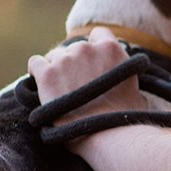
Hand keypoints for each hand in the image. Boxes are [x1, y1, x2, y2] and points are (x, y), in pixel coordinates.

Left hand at [27, 27, 146, 129]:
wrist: (107, 136)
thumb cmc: (124, 118)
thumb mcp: (135, 89)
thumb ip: (124, 76)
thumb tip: (123, 82)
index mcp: (112, 49)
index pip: (99, 34)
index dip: (95, 49)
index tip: (93, 63)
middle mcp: (88, 49)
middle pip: (74, 47)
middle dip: (75, 62)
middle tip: (76, 83)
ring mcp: (66, 60)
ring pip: (54, 56)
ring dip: (57, 69)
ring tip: (61, 90)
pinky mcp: (46, 74)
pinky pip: (35, 63)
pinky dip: (37, 73)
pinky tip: (42, 85)